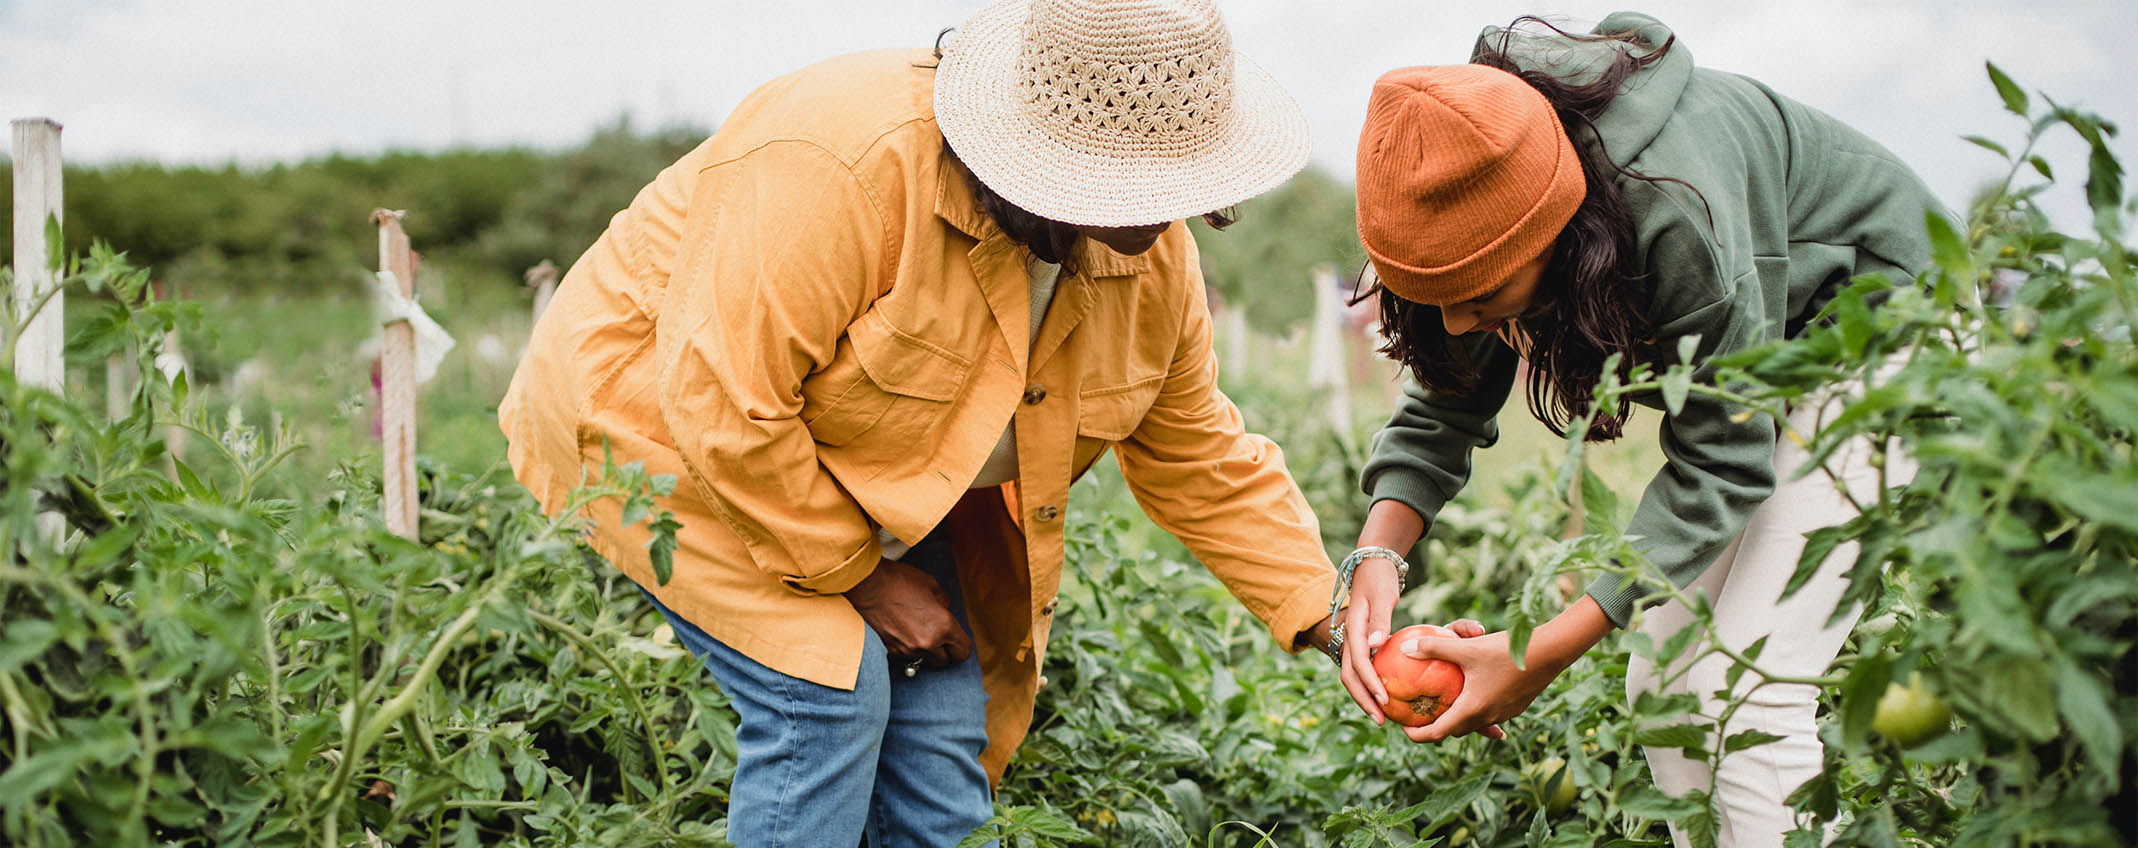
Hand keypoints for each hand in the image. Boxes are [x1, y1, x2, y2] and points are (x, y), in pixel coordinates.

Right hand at [844, 559, 970, 668]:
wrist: (867, 584)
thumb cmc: (900, 581)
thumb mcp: (932, 585)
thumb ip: (944, 603)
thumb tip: (945, 613)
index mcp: (943, 626)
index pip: (962, 651)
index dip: (961, 647)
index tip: (957, 642)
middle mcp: (927, 643)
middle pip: (945, 662)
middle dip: (944, 651)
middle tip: (939, 638)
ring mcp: (907, 650)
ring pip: (925, 661)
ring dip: (926, 651)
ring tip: (918, 632)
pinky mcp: (891, 651)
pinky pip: (907, 657)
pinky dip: (909, 649)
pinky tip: (903, 633)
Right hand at [1336, 558, 1400, 722]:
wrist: (1371, 565)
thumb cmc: (1379, 578)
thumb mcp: (1382, 595)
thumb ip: (1379, 619)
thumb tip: (1376, 644)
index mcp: (1353, 628)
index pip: (1358, 662)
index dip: (1369, 683)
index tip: (1384, 700)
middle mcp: (1349, 639)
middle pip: (1349, 676)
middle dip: (1363, 700)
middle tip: (1381, 720)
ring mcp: (1353, 643)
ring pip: (1352, 676)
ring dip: (1364, 697)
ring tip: (1382, 716)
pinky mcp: (1360, 644)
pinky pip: (1362, 670)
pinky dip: (1369, 686)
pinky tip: (1386, 696)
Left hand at [1395, 628, 1564, 742]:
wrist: (1550, 652)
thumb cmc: (1505, 650)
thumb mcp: (1466, 647)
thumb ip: (1433, 648)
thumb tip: (1405, 649)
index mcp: (1472, 709)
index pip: (1438, 733)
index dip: (1418, 735)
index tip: (1404, 728)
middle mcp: (1488, 717)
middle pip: (1455, 730)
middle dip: (1436, 726)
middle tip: (1421, 713)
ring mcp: (1504, 714)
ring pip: (1474, 723)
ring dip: (1458, 718)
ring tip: (1445, 703)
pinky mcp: (1516, 707)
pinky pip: (1490, 714)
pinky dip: (1477, 709)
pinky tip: (1475, 694)